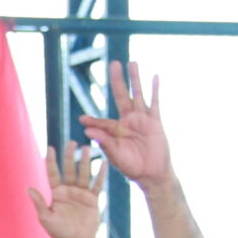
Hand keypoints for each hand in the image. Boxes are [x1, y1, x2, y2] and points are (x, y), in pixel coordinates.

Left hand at [27, 143, 105, 237]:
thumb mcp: (46, 218)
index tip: (50, 147)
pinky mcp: (93, 199)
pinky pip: (97, 184)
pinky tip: (103, 163)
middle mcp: (69, 190)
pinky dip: (100, 174)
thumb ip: (39, 203)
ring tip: (87, 147)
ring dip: (85, 161)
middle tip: (72, 142)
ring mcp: (81, 194)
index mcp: (57, 193)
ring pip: (83, 173)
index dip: (51, 161)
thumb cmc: (59, 232)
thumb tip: (29, 189)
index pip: (53, 173)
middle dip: (70, 156)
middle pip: (69, 169)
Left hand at [79, 61, 171, 188]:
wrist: (152, 174)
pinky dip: (154, 90)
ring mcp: (142, 119)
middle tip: (113, 63)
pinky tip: (154, 76)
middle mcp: (128, 121)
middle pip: (121, 96)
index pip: (103, 122)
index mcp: (115, 131)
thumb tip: (88, 130)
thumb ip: (104, 142)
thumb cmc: (131, 167)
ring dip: (135, 79)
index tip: (82, 119)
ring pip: (138, 94)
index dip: (93, 121)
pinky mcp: (155, 122)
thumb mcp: (116, 156)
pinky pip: (154, 103)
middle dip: (117, 80)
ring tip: (132, 63)